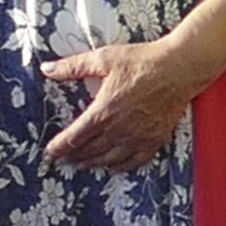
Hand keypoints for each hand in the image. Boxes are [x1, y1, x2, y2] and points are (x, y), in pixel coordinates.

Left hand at [39, 30, 208, 169]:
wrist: (179, 68)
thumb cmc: (142, 61)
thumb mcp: (103, 58)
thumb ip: (72, 66)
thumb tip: (46, 69)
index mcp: (103, 111)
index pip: (74, 137)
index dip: (59, 147)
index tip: (49, 153)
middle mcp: (119, 130)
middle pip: (90, 151)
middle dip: (73, 157)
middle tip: (63, 160)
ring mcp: (138, 137)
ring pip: (109, 160)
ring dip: (93, 164)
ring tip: (83, 164)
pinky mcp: (154, 139)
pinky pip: (135, 161)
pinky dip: (121, 167)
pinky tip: (113, 166)